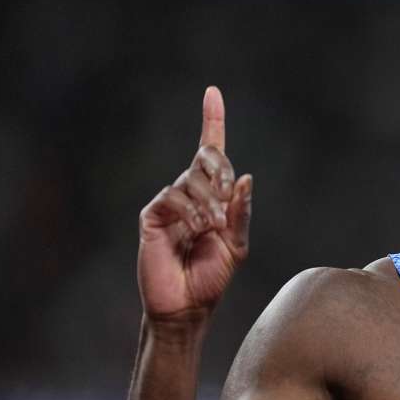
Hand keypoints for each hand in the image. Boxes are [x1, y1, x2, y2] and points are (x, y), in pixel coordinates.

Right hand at [137, 86, 252, 320]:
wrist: (187, 307)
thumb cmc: (211, 278)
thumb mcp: (236, 246)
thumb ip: (240, 213)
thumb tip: (246, 178)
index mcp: (211, 197)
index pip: (211, 152)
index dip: (212, 121)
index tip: (212, 92)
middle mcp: (189, 194)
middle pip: (206, 158)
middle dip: (222, 172)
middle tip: (228, 198)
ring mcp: (169, 203)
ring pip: (191, 179)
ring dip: (209, 202)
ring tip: (212, 228)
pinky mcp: (152, 216)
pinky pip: (173, 197)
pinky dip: (190, 211)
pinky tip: (196, 230)